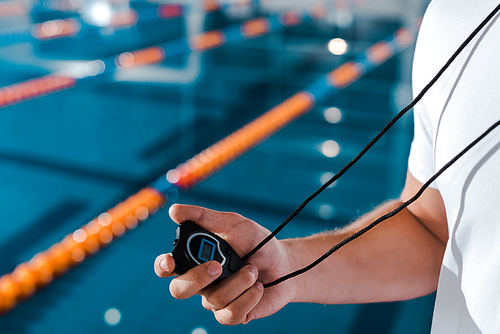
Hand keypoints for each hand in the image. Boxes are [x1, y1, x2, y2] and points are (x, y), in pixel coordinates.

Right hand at [154, 204, 297, 324]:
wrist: (285, 263)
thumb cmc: (257, 242)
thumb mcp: (233, 224)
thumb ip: (204, 217)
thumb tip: (174, 210)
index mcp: (196, 259)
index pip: (168, 267)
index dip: (163, 266)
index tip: (170, 261)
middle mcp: (201, 282)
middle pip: (180, 289)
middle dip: (197, 278)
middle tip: (218, 267)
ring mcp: (216, 300)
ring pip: (212, 300)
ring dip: (237, 283)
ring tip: (253, 270)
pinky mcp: (233, 314)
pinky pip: (230, 314)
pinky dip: (247, 298)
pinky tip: (257, 287)